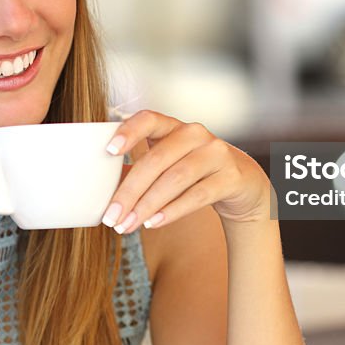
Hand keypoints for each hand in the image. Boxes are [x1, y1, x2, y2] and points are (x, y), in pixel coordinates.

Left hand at [101, 110, 270, 232]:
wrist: (242, 184)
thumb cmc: (194, 174)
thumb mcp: (168, 167)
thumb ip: (139, 173)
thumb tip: (102, 192)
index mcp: (173, 127)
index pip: (149, 119)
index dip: (129, 131)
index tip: (109, 151)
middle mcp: (195, 134)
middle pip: (157, 159)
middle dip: (130, 191)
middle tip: (111, 217)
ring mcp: (216, 153)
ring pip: (176, 178)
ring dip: (148, 205)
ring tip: (128, 225)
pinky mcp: (230, 176)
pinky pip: (197, 195)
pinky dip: (173, 210)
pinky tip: (154, 223)